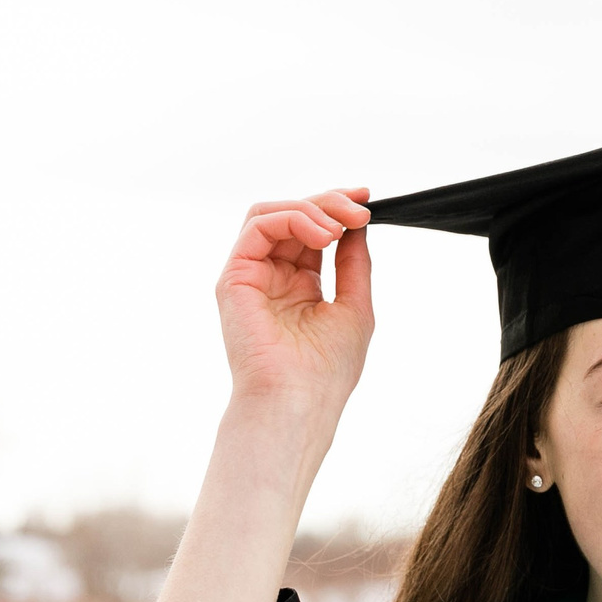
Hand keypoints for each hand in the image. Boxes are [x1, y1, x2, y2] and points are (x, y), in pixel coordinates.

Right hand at [214, 187, 374, 415]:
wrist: (299, 402)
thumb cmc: (325, 371)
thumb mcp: (354, 306)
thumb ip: (354, 263)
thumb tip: (358, 224)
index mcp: (298, 286)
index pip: (313, 232)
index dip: (337, 209)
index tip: (367, 200)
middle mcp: (271, 277)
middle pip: (293, 216)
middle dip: (330, 204)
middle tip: (360, 210)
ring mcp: (250, 276)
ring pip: (271, 213)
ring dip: (312, 208)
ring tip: (339, 226)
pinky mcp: (234, 278)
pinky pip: (258, 226)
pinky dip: (293, 219)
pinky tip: (322, 236)